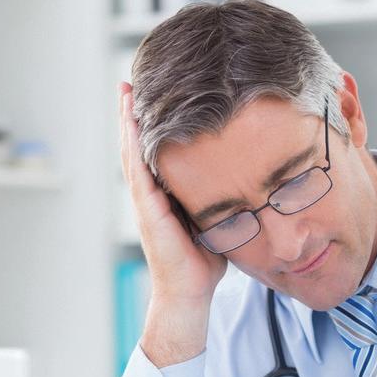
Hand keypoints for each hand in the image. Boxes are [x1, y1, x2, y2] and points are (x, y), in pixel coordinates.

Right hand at [118, 82, 226, 303]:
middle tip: (128, 83)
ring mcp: (146, 202)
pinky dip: (134, 147)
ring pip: (133, 153)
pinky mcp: (148, 210)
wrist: (189, 294)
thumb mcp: (217, 220)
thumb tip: (251, 180)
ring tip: (124, 93)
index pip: (156, 151)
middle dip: (133, 114)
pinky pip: (138, 172)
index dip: (151, 125)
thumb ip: (224, 199)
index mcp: (166, 194)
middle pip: (139, 146)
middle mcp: (151, 194)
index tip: (152, 97)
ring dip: (128, 123)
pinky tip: (132, 125)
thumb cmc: (204, 263)